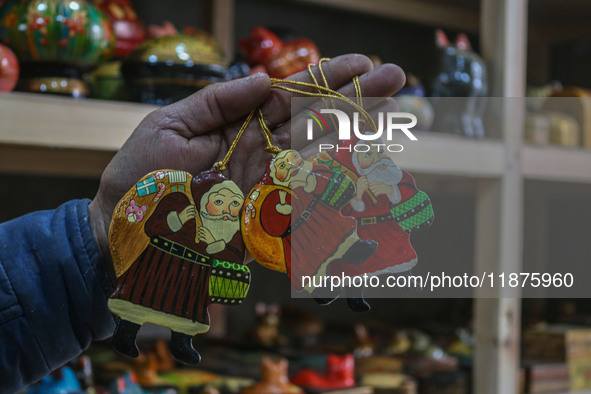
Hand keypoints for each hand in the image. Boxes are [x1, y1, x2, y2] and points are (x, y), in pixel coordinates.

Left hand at [89, 54, 405, 263]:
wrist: (124, 233)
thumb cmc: (139, 177)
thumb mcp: (168, 125)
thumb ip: (216, 102)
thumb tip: (262, 77)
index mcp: (237, 120)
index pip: (288, 94)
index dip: (324, 78)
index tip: (362, 63)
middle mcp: (259, 148)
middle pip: (314, 118)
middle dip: (354, 98)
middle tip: (397, 78)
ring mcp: (266, 181)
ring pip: (318, 152)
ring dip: (354, 133)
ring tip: (391, 110)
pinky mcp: (266, 214)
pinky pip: (306, 197)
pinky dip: (335, 184)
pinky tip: (364, 167)